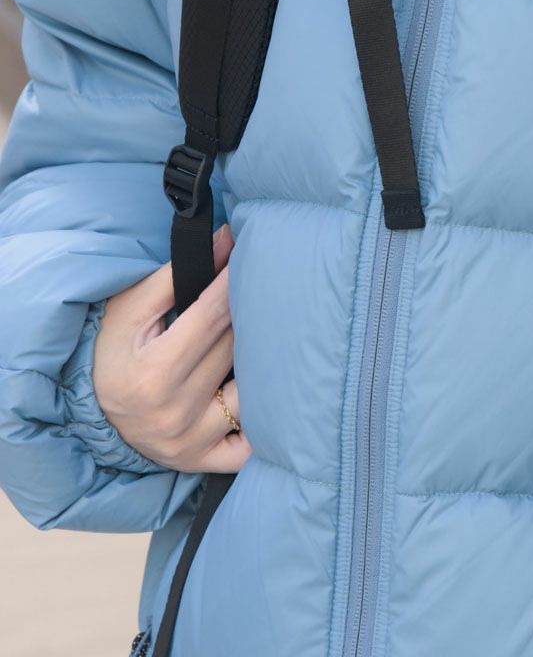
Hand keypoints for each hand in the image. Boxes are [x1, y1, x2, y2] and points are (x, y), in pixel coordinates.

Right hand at [93, 224, 250, 473]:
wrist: (91, 415)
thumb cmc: (114, 350)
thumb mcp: (130, 309)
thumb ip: (178, 274)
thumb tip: (226, 238)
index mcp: (151, 374)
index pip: (213, 317)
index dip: (237, 281)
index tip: (255, 254)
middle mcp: (173, 413)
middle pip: (236, 349)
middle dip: (252, 313)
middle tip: (268, 287)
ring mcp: (192, 442)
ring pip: (253, 390)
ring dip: (265, 360)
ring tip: (272, 335)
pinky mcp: (204, 462)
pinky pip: (253, 443)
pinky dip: (266, 420)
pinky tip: (273, 394)